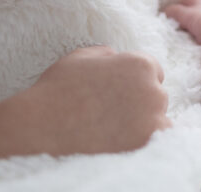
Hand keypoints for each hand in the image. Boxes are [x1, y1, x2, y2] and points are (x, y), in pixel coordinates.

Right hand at [0, 46, 170, 156]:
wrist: (41, 130)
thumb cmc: (57, 91)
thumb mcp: (80, 58)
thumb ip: (106, 55)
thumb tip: (117, 56)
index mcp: (139, 65)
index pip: (154, 71)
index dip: (136, 81)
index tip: (121, 93)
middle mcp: (152, 91)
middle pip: (157, 96)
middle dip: (140, 102)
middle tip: (113, 112)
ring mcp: (152, 121)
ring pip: (159, 121)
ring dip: (144, 124)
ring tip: (115, 129)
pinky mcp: (146, 145)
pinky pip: (156, 143)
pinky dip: (143, 142)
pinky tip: (121, 142)